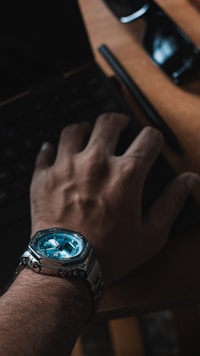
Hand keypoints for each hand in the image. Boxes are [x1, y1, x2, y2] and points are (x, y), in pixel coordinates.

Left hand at [30, 113, 198, 285]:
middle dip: (118, 121)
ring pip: (75, 130)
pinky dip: (51, 149)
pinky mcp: (44, 177)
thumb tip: (188, 180)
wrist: (65, 266)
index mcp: (126, 174)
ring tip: (87, 134)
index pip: (148, 138)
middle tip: (120, 126)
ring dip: (84, 129)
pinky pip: (45, 151)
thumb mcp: (151, 235)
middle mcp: (96, 162)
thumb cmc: (109, 254)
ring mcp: (66, 166)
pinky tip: (54, 151)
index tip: (152, 142)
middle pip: (108, 123)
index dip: (154, 138)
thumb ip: (171, 202)